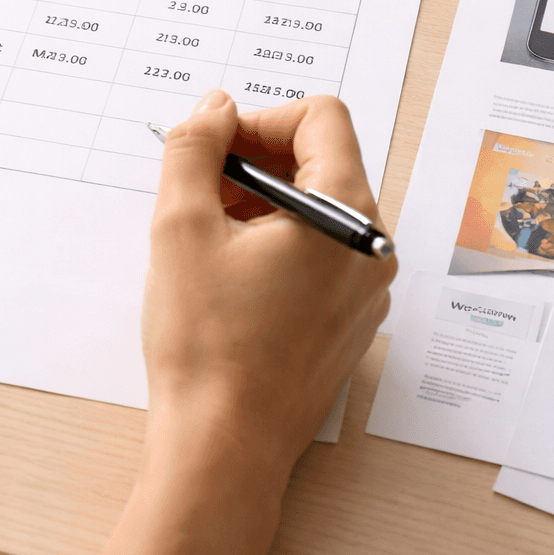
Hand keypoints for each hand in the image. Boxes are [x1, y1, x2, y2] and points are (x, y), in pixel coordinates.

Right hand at [96, 90, 395, 554]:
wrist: (223, 446)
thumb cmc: (207, 346)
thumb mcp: (181, 225)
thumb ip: (195, 147)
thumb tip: (215, 107)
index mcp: (347, 213)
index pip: (320, 117)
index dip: (258, 120)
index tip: (213, 150)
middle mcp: (372, 246)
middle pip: (321, 162)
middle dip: (254, 164)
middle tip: (198, 195)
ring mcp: (365, 289)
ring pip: (317, 210)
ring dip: (260, 206)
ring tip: (206, 240)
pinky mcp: (347, 321)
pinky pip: (319, 256)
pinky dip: (274, 247)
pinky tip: (226, 279)